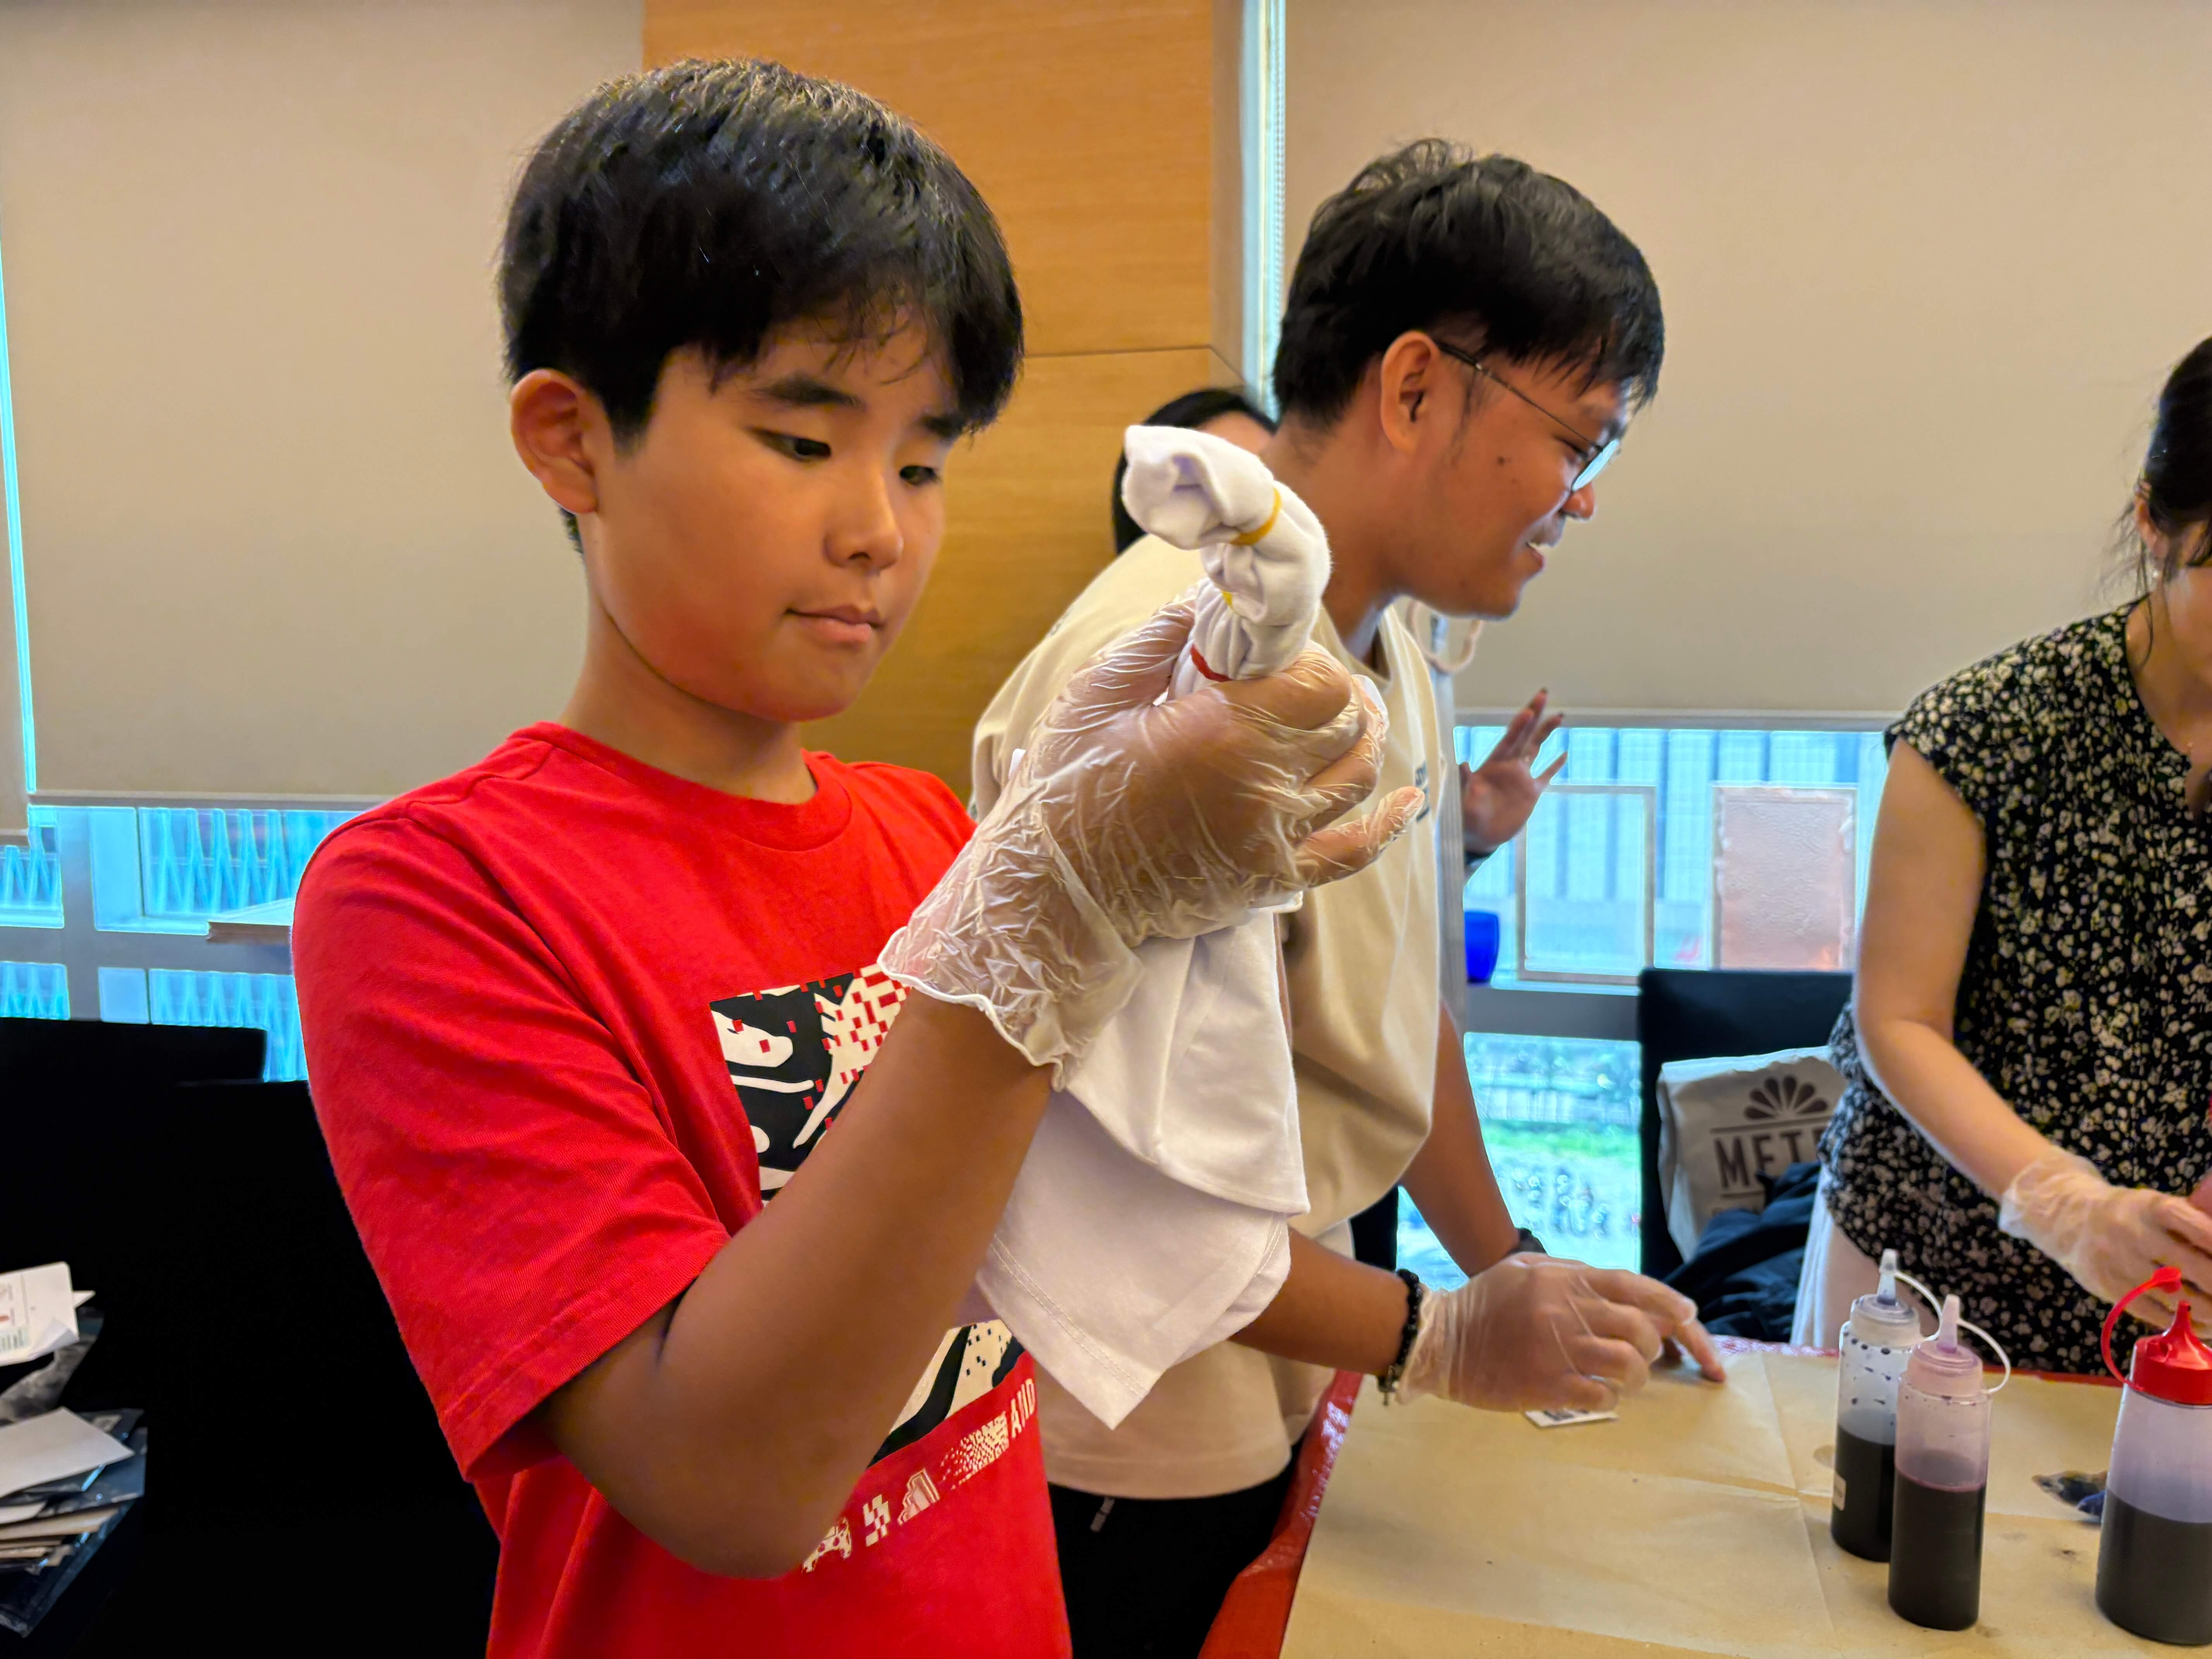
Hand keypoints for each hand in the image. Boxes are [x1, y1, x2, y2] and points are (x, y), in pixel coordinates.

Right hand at [882, 597, 1423, 1076]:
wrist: (1052, 891)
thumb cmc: (1067, 785)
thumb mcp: (1100, 692)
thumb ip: (1163, 636)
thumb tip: (1214, 595)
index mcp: (1225, 730)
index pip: (1322, 682)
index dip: (1313, 663)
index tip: (1283, 659)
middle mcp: (1264, 785)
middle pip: (1347, 724)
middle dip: (1338, 695)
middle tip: (1312, 683)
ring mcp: (1275, 839)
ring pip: (1358, 777)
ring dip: (1363, 741)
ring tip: (1354, 717)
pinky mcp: (1274, 879)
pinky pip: (1355, 851)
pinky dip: (1389, 823)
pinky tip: (1408, 799)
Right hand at [1399, 1255, 1725, 1413]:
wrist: (1440, 1341)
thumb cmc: (1485, 1303)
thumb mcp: (1526, 1270)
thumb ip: (1571, 1273)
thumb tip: (1619, 1289)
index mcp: (1564, 1280)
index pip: (1633, 1286)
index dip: (1668, 1302)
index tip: (1690, 1315)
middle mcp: (1566, 1311)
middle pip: (1640, 1329)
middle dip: (1653, 1345)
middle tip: (1644, 1355)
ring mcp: (1559, 1350)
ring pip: (1628, 1366)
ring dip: (1637, 1377)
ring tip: (1625, 1381)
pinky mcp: (1548, 1387)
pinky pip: (1603, 1398)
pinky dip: (1611, 1400)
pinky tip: (1599, 1396)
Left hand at [1460, 690, 1565, 857]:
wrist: (1476, 836)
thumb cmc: (1464, 817)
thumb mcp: (1461, 799)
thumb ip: (1464, 781)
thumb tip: (1461, 763)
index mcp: (1492, 765)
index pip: (1508, 740)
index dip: (1517, 726)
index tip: (1527, 711)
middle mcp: (1508, 766)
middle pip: (1524, 736)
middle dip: (1534, 715)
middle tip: (1543, 694)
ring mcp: (1521, 778)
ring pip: (1536, 749)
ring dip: (1546, 732)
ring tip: (1559, 715)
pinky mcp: (1530, 793)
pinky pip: (1546, 775)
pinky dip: (1555, 765)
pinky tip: (1565, 753)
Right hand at [1999, 1149, 2211, 1322]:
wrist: (2070, 1222)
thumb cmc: (2129, 1215)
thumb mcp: (2154, 1205)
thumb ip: (2190, 1224)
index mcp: (2151, 1206)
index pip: (2197, 1227)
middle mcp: (2134, 1233)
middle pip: (2192, 1267)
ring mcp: (2120, 1262)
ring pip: (2176, 1296)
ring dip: (2210, 1311)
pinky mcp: (2111, 1288)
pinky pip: (2156, 1313)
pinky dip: (2185, 1323)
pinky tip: (2204, 1325)